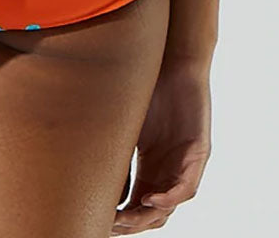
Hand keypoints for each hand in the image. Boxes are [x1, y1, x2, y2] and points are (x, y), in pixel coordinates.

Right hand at [112, 56, 211, 232]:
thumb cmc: (147, 84)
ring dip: (148, 216)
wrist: (173, 59)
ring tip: (127, 218)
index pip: (137, 202)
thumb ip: (111, 143)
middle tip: (111, 225)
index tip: (101, 221)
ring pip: (169, 205)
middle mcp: (169, 168)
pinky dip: (168, 197)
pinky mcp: (199, 152)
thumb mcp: (124, 120)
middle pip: (153, 211)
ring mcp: (185, 162)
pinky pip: (187, 186)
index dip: (122, 217)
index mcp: (151, 165)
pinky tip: (150, 199)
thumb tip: (79, 165)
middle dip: (131, 223)